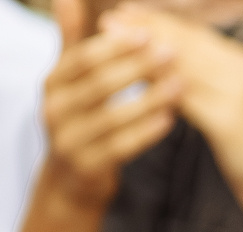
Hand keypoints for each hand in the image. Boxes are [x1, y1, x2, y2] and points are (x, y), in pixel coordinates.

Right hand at [38, 0, 181, 211]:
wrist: (73, 177)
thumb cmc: (81, 117)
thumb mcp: (71, 80)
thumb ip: (72, 41)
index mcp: (52, 83)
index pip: (83, 58)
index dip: (115, 46)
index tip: (148, 33)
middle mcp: (54, 109)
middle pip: (99, 84)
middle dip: (136, 67)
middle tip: (171, 54)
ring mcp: (69, 140)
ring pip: (112, 116)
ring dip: (149, 98)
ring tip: (180, 84)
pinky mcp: (88, 166)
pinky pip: (121, 146)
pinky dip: (146, 132)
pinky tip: (171, 119)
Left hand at [110, 6, 242, 225]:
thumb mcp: (238, 107)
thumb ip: (214, 82)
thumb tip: (178, 67)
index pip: (194, 33)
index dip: (158, 20)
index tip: (125, 13)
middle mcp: (241, 70)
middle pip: (183, 41)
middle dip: (143, 27)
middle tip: (107, 19)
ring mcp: (236, 93)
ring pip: (179, 63)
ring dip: (140, 49)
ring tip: (108, 39)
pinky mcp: (226, 119)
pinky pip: (182, 95)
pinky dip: (154, 83)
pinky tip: (129, 79)